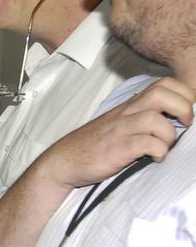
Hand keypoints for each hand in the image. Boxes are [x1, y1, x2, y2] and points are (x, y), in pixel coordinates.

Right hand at [36, 77, 194, 188]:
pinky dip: (158, 151)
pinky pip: (146, 144)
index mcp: (130, 106)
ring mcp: (120, 131)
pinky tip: (154, 158)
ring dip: (169, 134)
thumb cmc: (94, 146)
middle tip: (184, 124)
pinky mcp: (116, 149)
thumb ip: (142, 118)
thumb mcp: (119, 124)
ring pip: (155, 119)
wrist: (63, 162)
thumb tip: (174, 121)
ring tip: (165, 147)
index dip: (184, 93)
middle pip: (162, 93)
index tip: (186, 113)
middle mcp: (126, 113)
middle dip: (183, 107)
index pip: (164, 84)